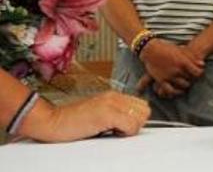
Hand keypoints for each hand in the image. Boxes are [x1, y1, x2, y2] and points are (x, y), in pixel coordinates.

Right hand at [27, 91, 149, 141]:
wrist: (52, 121)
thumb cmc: (72, 122)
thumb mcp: (99, 113)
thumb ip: (115, 113)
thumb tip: (133, 123)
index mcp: (114, 96)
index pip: (142, 105)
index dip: (136, 119)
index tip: (124, 127)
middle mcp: (115, 97)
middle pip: (145, 111)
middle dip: (136, 124)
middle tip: (119, 130)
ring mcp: (111, 104)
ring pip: (140, 118)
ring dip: (130, 128)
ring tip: (113, 131)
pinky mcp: (106, 114)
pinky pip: (131, 125)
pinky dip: (124, 133)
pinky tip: (109, 132)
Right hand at [138, 39, 203, 95]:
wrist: (151, 49)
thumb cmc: (168, 48)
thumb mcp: (181, 51)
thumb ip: (192, 59)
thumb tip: (203, 64)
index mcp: (183, 62)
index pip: (198, 72)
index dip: (200, 73)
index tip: (198, 72)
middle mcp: (177, 70)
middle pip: (191, 79)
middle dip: (193, 79)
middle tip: (192, 78)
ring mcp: (169, 76)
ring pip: (183, 85)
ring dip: (186, 85)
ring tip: (186, 83)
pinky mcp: (161, 80)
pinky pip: (170, 90)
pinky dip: (175, 92)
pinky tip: (178, 91)